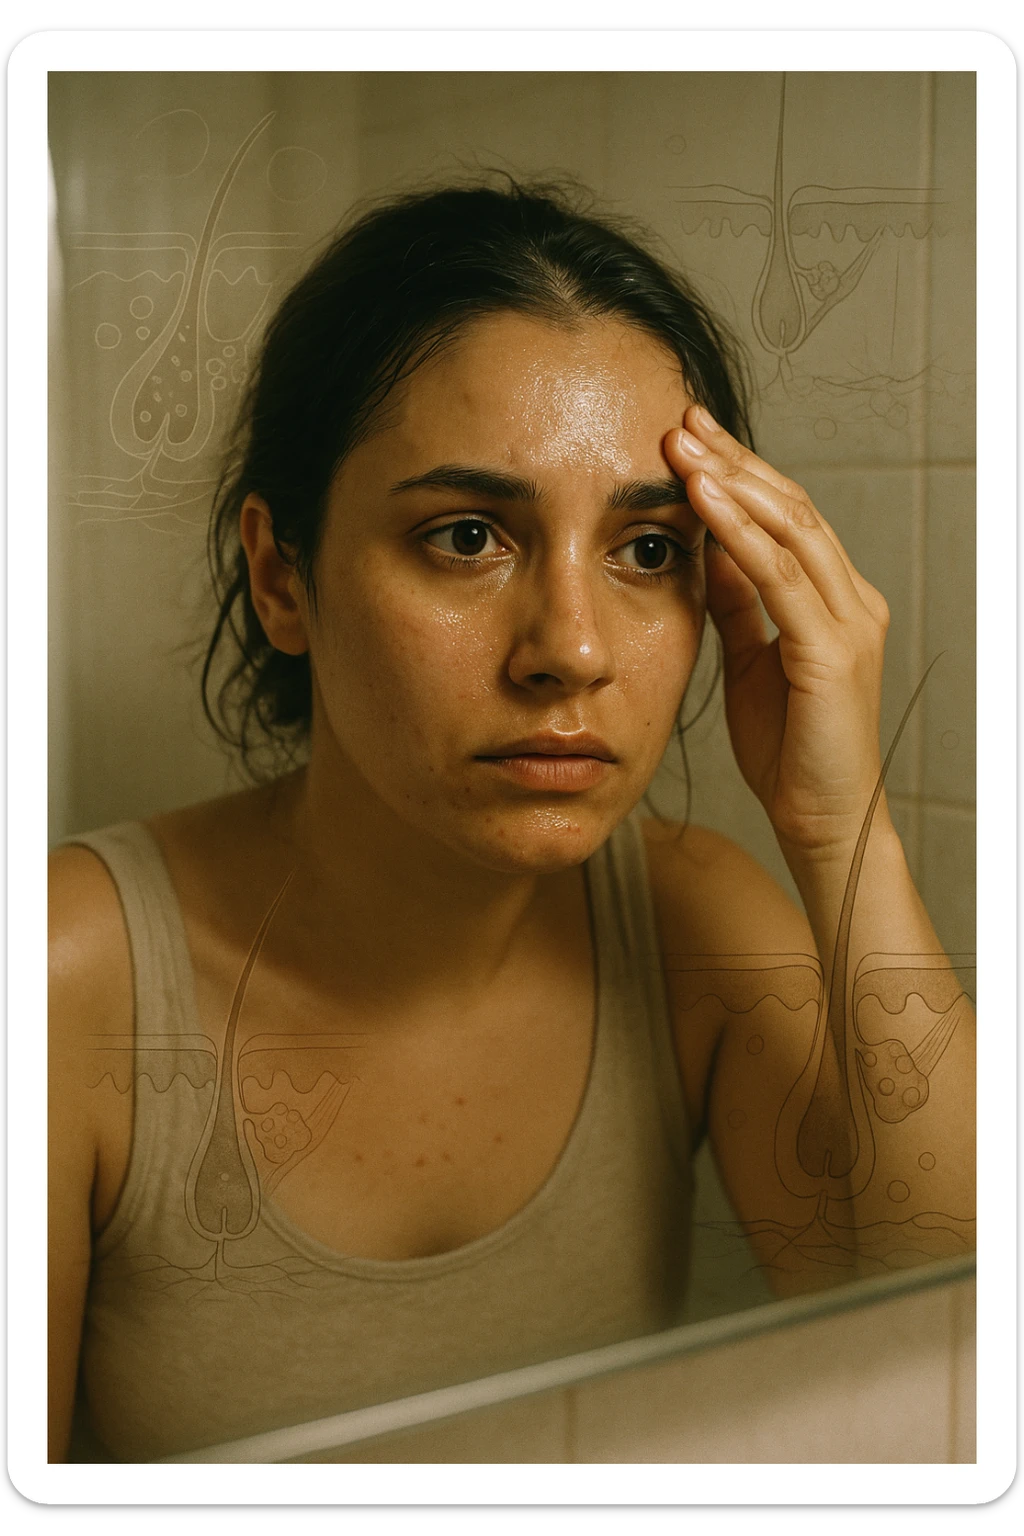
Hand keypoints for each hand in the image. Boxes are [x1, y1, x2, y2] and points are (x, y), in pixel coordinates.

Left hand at [665, 405, 892, 863]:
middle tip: (682, 419)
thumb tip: (710, 549)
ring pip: (792, 528)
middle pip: (792, 507)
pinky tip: (703, 499)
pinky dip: (740, 532)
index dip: (739, 472)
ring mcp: (849, 622)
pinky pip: (781, 577)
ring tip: (684, 443)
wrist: (821, 821)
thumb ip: (740, 604)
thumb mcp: (752, 662)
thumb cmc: (789, 751)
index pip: (787, 516)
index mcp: (835, 601)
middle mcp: (852, 600)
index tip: (689, 437)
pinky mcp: (831, 650)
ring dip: (733, 481)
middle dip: (734, 459)